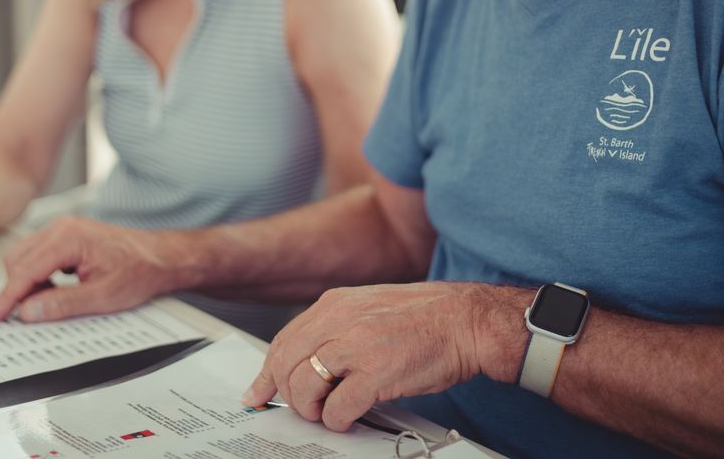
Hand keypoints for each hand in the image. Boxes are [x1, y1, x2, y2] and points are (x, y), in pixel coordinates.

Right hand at [0, 216, 183, 322]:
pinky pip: (37, 255)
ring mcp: (62, 229)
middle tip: (25, 317)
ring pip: (25, 257)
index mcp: (68, 238)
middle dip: (17, 290)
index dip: (8, 297)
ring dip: (27, 283)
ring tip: (47, 304)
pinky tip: (54, 291)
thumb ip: (62, 304)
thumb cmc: (139, 271)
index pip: (25, 270)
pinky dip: (37, 275)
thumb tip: (28, 312)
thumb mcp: (102, 296)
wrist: (159, 257)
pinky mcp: (65, 236)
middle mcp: (61, 228)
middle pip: (18, 260)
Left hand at [241, 282, 524, 430]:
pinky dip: (337, 420)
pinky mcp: (376, 373)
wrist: (465, 320)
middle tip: (303, 410)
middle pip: (285, 365)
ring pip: (303, 387)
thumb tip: (306, 359)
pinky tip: (349, 417)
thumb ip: (335, 328)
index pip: (283, 341)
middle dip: (287, 395)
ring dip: (311, 409)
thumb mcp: (368, 308)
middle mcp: (339, 320)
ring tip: (327, 413)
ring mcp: (356, 346)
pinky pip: (337, 408)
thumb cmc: (425, 318)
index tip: (258, 393)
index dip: (267, 373)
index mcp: (335, 304)